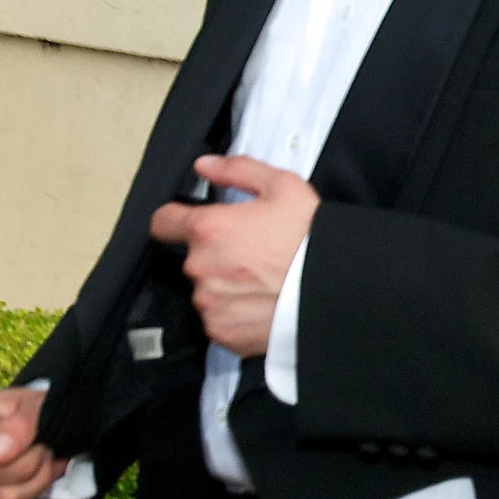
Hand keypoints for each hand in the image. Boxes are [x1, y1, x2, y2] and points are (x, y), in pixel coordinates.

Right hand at [0, 386, 55, 498]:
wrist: (26, 422)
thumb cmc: (33, 414)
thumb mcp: (38, 409)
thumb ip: (22, 425)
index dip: (33, 462)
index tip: (42, 443)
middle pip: (1, 497)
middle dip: (36, 479)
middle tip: (44, 456)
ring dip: (29, 495)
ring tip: (35, 470)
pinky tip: (22, 487)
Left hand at [149, 154, 318, 355]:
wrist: (336, 289)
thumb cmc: (312, 239)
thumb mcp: (283, 187)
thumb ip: (237, 170)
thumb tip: (206, 166)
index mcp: (209, 229)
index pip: (163, 222)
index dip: (176, 219)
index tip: (189, 223)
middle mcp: (201, 268)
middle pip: (193, 258)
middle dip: (215, 254)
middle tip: (252, 253)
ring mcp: (210, 304)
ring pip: (207, 290)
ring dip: (225, 285)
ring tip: (262, 282)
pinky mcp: (223, 332)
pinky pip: (219, 319)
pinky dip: (236, 313)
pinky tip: (263, 304)